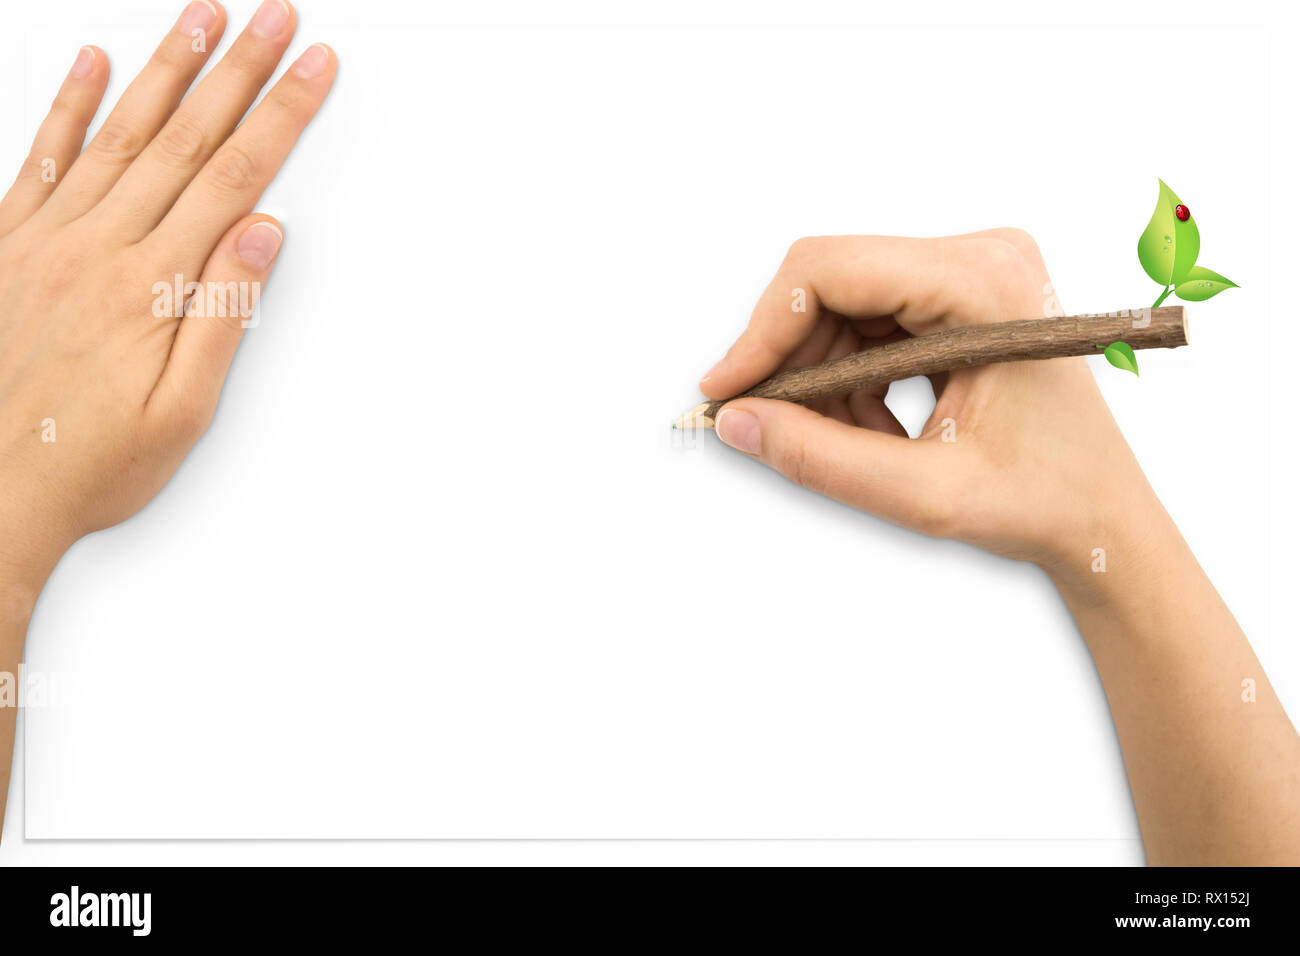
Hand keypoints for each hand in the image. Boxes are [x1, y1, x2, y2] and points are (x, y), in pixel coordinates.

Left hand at [0, 1, 334, 589]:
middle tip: (275, 16)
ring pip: (118, 132)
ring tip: (204, 18)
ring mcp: (46, 239)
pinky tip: (89, 64)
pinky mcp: (7, 246)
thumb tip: (262, 231)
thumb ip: (222, 313)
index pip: (233, 177)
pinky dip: (67, 108)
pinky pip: (41, 159)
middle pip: (183, 137)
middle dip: (238, 71)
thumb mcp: (181, 410)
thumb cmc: (90, 464)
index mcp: (149, 284)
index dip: (280, 116)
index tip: (313, 67)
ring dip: (165, 69)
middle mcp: (97, 245)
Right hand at [700, 229, 1160, 571]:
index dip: (763, 329)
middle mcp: (981, 255)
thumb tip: (736, 422)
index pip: (831, 269)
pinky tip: (873, 431)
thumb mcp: (923, 493)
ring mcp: (973, 270)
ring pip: (844, 308)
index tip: (725, 392)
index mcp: (984, 284)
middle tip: (771, 429)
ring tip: (845, 444)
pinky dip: (851, 380)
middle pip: (833, 285)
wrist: (1104, 515)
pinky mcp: (961, 295)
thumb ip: (820, 458)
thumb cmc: (1044, 502)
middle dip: (793, 362)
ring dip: (823, 379)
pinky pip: (870, 323)